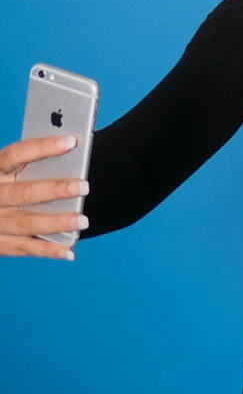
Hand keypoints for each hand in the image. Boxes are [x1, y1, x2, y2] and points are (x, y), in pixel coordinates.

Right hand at [0, 135, 88, 259]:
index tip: (71, 141)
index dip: (42, 147)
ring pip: (25, 223)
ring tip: (83, 221)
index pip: (15, 155)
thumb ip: (30, 165)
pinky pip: (24, 248)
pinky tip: (69, 251)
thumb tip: (71, 151)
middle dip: (54, 190)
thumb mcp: (8, 173)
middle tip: (84, 186)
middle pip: (23, 193)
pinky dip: (47, 250)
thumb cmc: (5, 186)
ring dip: (56, 223)